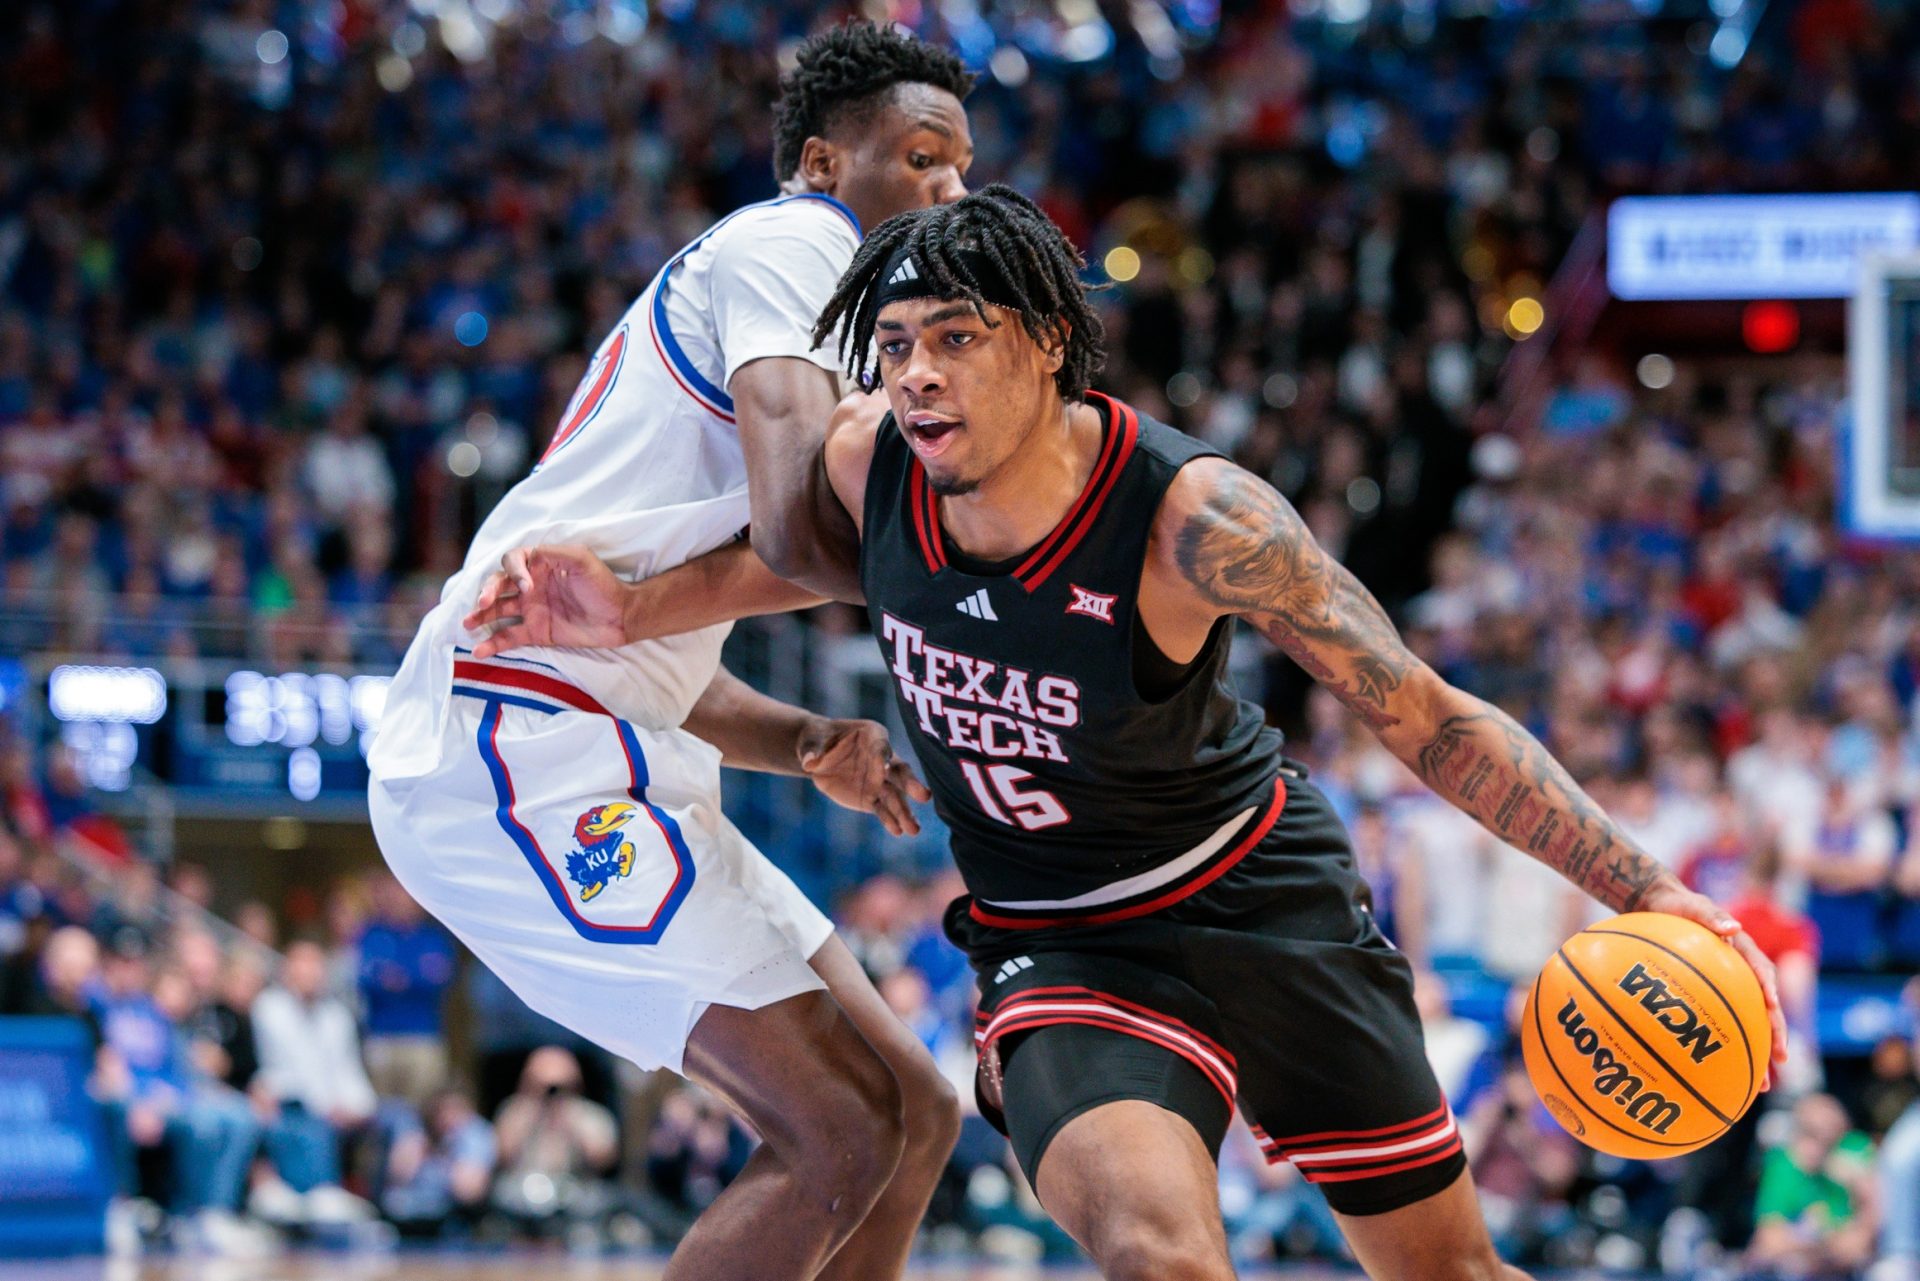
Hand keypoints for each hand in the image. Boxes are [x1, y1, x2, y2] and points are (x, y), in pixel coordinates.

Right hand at [462, 545, 627, 656]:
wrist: (621, 617)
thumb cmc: (603, 584)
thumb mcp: (581, 560)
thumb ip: (553, 554)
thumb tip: (529, 554)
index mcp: (540, 565)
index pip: (513, 561)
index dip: (513, 571)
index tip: (525, 586)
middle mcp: (531, 586)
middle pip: (499, 585)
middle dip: (487, 592)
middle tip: (481, 604)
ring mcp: (532, 610)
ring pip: (498, 611)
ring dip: (480, 616)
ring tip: (467, 624)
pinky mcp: (537, 632)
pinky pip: (509, 637)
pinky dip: (493, 644)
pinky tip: (479, 650)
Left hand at [797, 717, 931, 836]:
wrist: (818, 754)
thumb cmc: (817, 739)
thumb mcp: (811, 740)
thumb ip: (812, 750)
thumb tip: (809, 762)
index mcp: (872, 735)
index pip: (881, 746)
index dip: (882, 756)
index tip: (883, 769)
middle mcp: (882, 758)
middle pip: (899, 771)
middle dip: (911, 784)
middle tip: (924, 796)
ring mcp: (879, 780)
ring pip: (895, 796)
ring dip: (905, 812)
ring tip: (914, 830)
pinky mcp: (871, 798)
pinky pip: (882, 810)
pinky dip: (889, 820)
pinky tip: (898, 831)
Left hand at [1633, 876, 1788, 1087]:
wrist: (1660, 907)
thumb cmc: (1677, 905)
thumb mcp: (1692, 905)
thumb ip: (1711, 915)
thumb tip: (1733, 925)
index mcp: (1742, 949)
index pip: (1762, 972)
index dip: (1769, 991)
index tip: (1772, 1008)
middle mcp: (1742, 971)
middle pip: (1764, 1007)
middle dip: (1775, 1035)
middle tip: (1782, 1060)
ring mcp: (1731, 987)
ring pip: (1750, 1023)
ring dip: (1759, 1053)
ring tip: (1765, 1085)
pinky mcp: (1715, 997)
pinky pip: (1725, 1025)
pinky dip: (1729, 1047)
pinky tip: (1724, 1075)